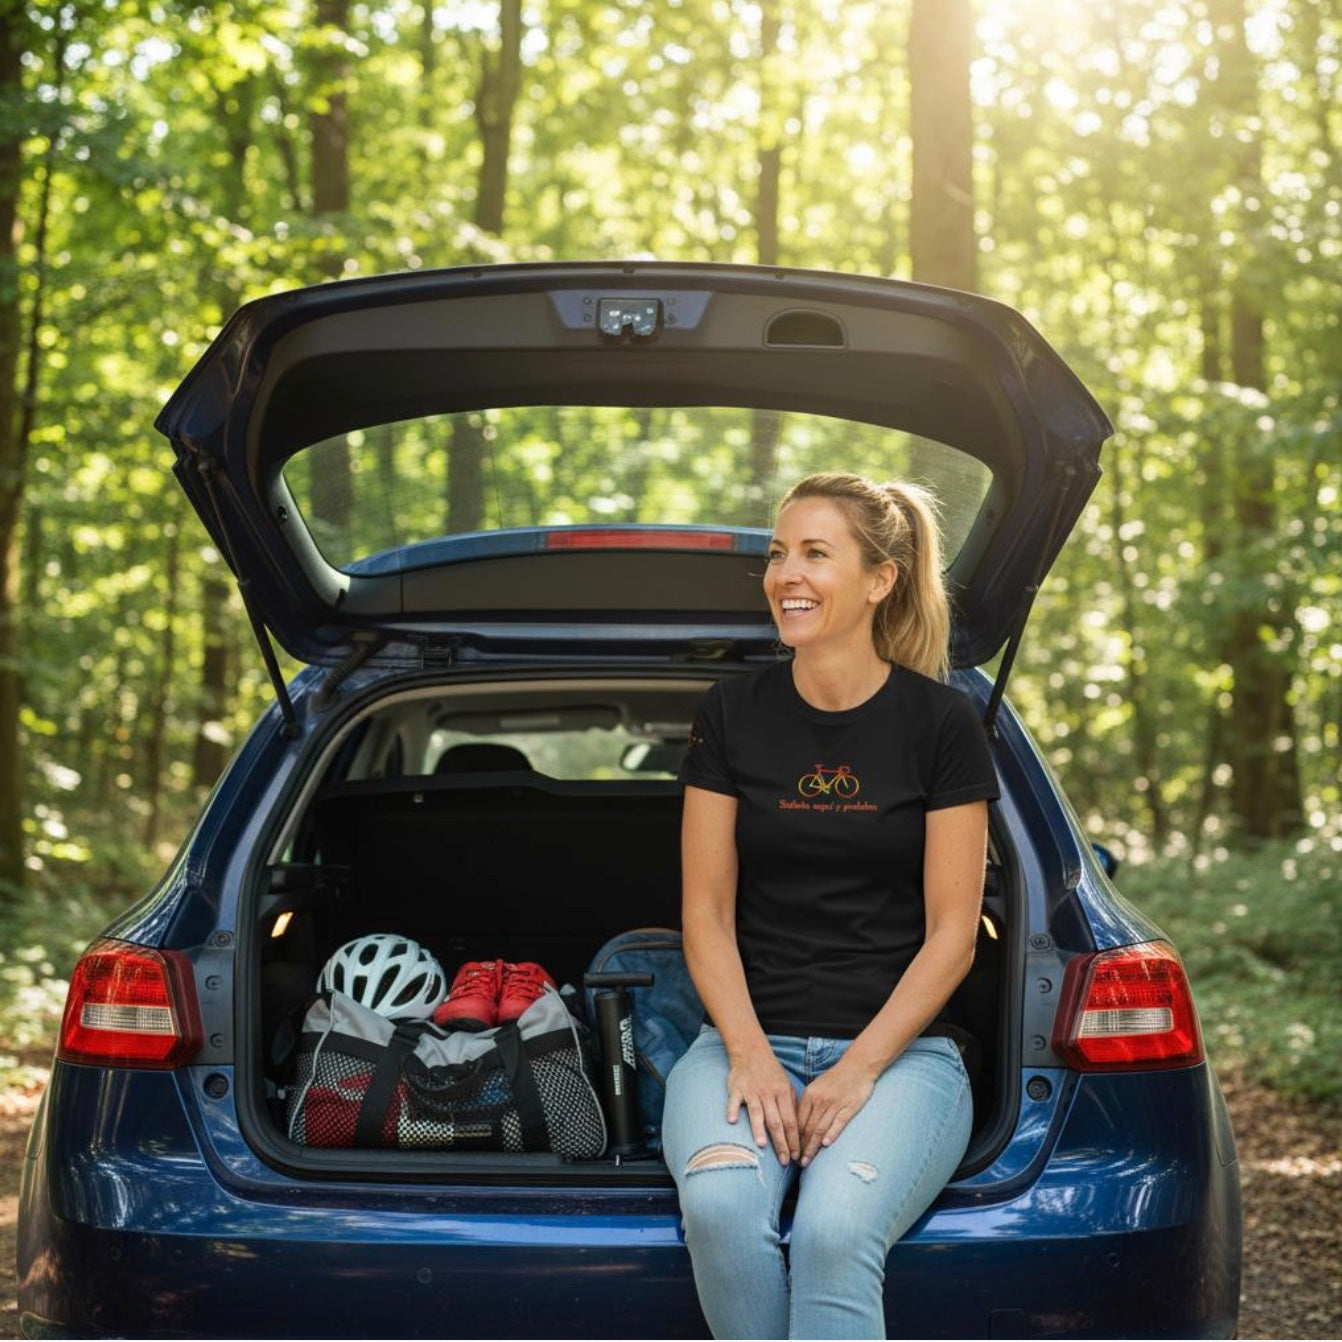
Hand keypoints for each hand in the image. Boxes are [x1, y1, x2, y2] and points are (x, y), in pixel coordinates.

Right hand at [726, 1047, 799, 1164]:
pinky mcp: (737, 1089)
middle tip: (784, 1161)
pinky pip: (735, 1101)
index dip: (794, 1140)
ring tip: (762, 1145)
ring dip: (759, 1129)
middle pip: (776, 1121)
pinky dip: (733, 1109)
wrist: (751, 1052)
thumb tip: (798, 1129)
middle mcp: (769, 1093)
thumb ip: (792, 1105)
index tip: (796, 1156)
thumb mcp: (786, 1085)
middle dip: (781, 1143)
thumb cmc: (771, 1073)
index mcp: (783, 1093)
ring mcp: (752, 1091)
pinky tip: (733, 1121)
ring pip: (757, 1112)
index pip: (791, 1121)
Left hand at [796, 1057, 876, 1165]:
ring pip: (820, 1128)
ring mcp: (835, 1104)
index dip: (793, 1137)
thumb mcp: (818, 1087)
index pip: (798, 1120)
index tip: (790, 1151)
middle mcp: (820, 1099)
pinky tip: (826, 1144)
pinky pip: (839, 1122)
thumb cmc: (836, 1078)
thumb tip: (799, 1124)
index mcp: (810, 1094)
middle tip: (796, 1162)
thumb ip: (809, 1104)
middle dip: (801, 1147)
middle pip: (808, 1127)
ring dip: (812, 1147)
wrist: (858, 1066)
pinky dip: (832, 1133)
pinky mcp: (850, 1107)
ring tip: (806, 1161)